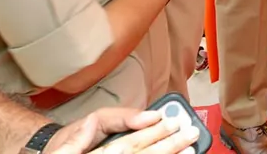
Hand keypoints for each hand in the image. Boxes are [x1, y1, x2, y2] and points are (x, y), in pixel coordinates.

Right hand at [47, 108, 198, 153]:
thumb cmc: (75, 141)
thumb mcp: (93, 122)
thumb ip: (120, 119)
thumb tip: (149, 116)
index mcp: (98, 152)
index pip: (131, 144)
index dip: (154, 134)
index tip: (174, 123)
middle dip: (168, 147)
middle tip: (191, 135)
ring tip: (189, 150)